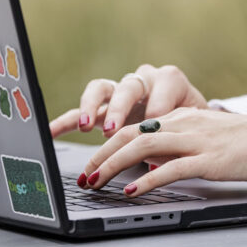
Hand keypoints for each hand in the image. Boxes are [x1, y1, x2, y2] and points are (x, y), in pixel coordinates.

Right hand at [49, 64, 208, 139]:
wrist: (192, 118)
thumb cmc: (193, 121)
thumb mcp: (194, 126)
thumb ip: (179, 139)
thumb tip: (158, 165)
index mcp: (169, 81)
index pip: (161, 90)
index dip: (158, 109)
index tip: (155, 126)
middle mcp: (142, 81)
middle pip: (128, 87)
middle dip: (120, 108)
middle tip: (114, 128)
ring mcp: (120, 92)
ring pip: (101, 90)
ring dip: (91, 107)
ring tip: (86, 126)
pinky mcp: (104, 107)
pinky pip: (81, 110)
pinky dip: (66, 120)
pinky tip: (51, 130)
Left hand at [79, 109, 246, 195]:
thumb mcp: (206, 138)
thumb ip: (179, 146)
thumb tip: (152, 163)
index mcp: (180, 118)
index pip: (133, 128)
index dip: (107, 145)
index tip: (92, 164)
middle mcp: (182, 124)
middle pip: (129, 135)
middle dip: (101, 156)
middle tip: (84, 176)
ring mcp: (195, 140)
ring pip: (142, 147)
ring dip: (113, 165)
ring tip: (97, 182)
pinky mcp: (209, 158)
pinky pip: (171, 167)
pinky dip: (148, 179)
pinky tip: (133, 190)